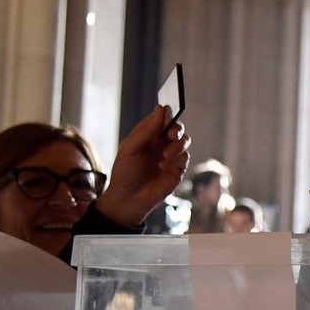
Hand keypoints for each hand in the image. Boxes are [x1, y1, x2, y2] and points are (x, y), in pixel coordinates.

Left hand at [95, 105, 191, 226]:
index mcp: (148, 134)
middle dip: (176, 130)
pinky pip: (185, 157)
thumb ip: (147, 129)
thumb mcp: (131, 148)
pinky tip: (163, 167)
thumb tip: (161, 109)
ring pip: (184, 141)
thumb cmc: (125, 172)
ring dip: (177, 146)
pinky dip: (176, 160)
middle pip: (177, 128)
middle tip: (171, 135)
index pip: (161, 118)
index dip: (167, 114)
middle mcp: (161, 143)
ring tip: (165, 156)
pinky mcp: (178, 168)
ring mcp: (170, 155)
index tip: (168, 114)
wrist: (128, 199)